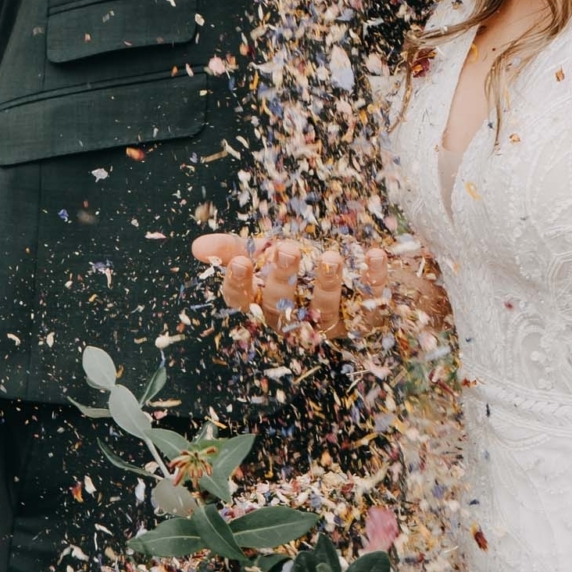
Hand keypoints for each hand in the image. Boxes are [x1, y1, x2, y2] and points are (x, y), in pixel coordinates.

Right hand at [191, 232, 387, 336]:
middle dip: (285, 278)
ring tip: (331, 257)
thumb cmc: (301, 263)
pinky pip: (370, 307)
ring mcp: (330, 324)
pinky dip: (374, 281)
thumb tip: (197, 247)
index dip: (238, 284)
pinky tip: (374, 255)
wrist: (352, 272)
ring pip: (325, 311)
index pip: (242, 300)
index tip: (240, 261)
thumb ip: (234, 248)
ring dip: (328, 283)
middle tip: (288, 248)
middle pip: (283, 306)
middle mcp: (294, 320)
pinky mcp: (365, 321)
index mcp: (263, 302)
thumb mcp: (266, 250)